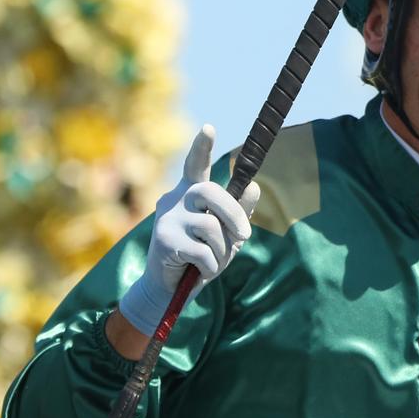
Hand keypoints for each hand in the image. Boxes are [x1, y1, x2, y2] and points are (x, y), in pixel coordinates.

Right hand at [117, 125, 259, 335]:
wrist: (170, 289)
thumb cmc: (201, 257)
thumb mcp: (225, 235)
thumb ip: (238, 213)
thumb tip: (254, 187)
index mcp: (190, 194)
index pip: (195, 165)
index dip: (202, 147)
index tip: (209, 128)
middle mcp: (175, 200)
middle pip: (211, 192)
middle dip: (233, 214)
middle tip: (245, 235)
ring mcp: (167, 219)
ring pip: (211, 227)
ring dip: (222, 251)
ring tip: (213, 262)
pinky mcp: (164, 241)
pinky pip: (204, 251)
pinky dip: (212, 267)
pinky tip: (202, 272)